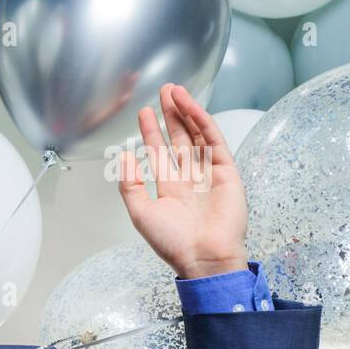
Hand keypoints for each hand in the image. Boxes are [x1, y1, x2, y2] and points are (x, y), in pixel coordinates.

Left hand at [117, 83, 248, 278]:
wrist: (203, 257)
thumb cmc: (172, 242)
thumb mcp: (140, 213)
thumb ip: (129, 185)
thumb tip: (123, 156)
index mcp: (169, 188)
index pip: (159, 152)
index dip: (151, 132)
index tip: (143, 113)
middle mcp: (189, 177)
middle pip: (179, 138)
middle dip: (170, 115)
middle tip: (163, 91)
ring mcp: (208, 173)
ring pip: (196, 135)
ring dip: (186, 113)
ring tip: (175, 92)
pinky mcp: (226, 171)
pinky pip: (213, 141)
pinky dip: (202, 122)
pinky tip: (191, 107)